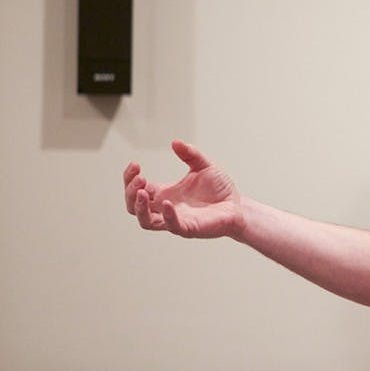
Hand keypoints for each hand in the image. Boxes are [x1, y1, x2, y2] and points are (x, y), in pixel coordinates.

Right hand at [123, 140, 244, 238]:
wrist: (238, 205)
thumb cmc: (219, 189)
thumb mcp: (204, 166)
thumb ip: (190, 154)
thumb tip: (175, 142)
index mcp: (165, 193)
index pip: (136, 189)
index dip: (130, 178)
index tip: (135, 164)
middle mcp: (166, 208)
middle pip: (134, 206)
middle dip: (130, 192)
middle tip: (139, 177)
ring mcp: (176, 219)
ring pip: (146, 221)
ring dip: (140, 207)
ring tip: (141, 191)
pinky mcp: (189, 228)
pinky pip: (172, 226)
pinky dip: (167, 216)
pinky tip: (167, 202)